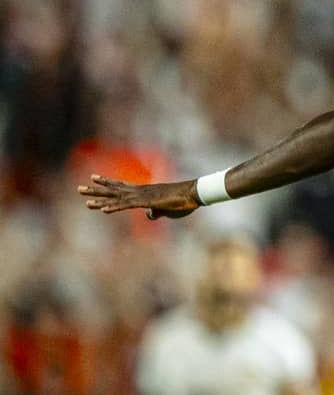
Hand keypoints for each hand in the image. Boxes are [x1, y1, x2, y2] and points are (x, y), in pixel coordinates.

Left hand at [78, 175, 199, 219]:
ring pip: (116, 197)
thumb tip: (148, 216)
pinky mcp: (146, 202)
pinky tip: (103, 210)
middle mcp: (139, 191)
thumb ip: (155, 212)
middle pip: (113, 190)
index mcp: (143, 191)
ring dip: (100, 198)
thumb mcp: (166, 209)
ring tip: (84, 200)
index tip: (93, 178)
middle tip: (79, 189)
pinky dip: (114, 207)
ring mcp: (141, 196)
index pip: (121, 186)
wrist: (193, 194)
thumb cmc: (182, 201)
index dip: (107, 183)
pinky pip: (126, 205)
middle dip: (95, 190)